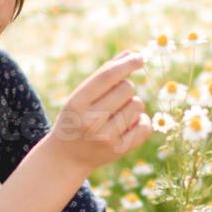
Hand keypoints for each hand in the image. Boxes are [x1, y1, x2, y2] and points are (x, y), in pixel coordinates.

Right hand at [47, 50, 151, 173]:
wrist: (66, 157)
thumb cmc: (76, 119)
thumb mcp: (81, 96)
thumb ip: (103, 75)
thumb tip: (131, 54)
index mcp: (76, 103)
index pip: (107, 76)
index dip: (126, 64)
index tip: (140, 57)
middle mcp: (89, 121)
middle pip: (127, 89)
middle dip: (125, 89)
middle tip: (113, 101)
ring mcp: (105, 137)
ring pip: (138, 105)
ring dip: (132, 106)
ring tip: (117, 115)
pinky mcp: (119, 150)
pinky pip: (145, 126)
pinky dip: (141, 122)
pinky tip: (128, 125)